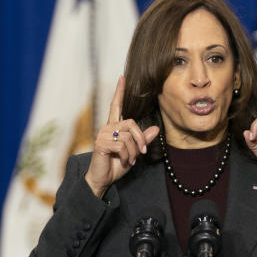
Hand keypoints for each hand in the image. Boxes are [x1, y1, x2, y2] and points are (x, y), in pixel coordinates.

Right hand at [85, 76, 159, 197]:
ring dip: (133, 151)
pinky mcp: (101, 143)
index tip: (122, 78)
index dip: (119, 92)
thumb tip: (156, 129)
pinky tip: (123, 161)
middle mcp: (107, 127)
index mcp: (113, 127)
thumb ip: (143, 140)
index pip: (116, 106)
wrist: (103, 179)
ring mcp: (102, 135)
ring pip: (128, 136)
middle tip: (142, 153)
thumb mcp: (133, 152)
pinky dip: (126, 156)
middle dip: (140, 139)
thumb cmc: (116, 165)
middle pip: (131, 123)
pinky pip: (121, 145)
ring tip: (129, 160)